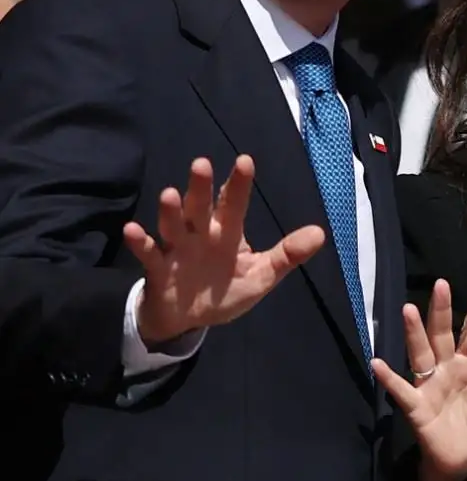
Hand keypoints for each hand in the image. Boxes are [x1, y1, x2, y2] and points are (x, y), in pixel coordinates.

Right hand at [125, 155, 325, 344]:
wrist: (190, 319)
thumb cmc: (225, 289)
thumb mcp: (261, 275)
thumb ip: (287, 255)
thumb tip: (320, 233)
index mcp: (227, 233)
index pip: (234, 204)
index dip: (238, 185)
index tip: (245, 161)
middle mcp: (200, 234)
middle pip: (200, 207)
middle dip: (200, 188)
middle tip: (202, 164)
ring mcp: (177, 249)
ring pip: (173, 225)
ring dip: (171, 211)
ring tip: (170, 194)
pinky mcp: (158, 269)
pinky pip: (148, 254)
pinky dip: (140, 243)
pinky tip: (133, 230)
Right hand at [372, 281, 466, 480]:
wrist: (463, 461)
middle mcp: (447, 369)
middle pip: (442, 336)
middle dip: (441, 311)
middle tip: (441, 285)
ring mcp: (429, 385)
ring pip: (420, 354)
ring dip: (413, 333)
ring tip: (408, 310)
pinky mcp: (416, 407)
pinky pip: (402, 391)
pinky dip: (389, 378)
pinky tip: (378, 362)